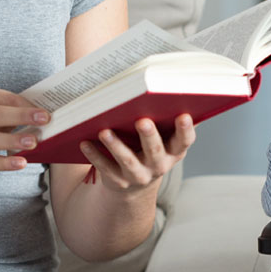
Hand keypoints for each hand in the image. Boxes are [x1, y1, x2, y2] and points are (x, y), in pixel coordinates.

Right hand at [0, 85, 49, 178]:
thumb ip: (6, 111)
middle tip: (45, 118)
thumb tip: (40, 116)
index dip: (26, 104)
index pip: (4, 98)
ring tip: (33, 142)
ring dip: (14, 140)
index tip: (45, 110)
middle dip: (22, 116)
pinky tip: (21, 163)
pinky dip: (5, 163)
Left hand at [78, 114, 194, 193]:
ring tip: (105, 131)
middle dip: (149, 136)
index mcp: (174, 151)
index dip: (185, 130)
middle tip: (142, 121)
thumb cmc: (150, 149)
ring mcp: (139, 175)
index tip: (183, 115)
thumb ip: (167, 119)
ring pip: (127, 160)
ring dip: (116, 146)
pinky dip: (95, 155)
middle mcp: (159, 165)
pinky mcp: (118, 181)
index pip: (184, 141)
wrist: (134, 184)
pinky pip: (105, 167)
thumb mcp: (164, 139)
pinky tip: (85, 142)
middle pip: (155, 150)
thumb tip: (172, 87)